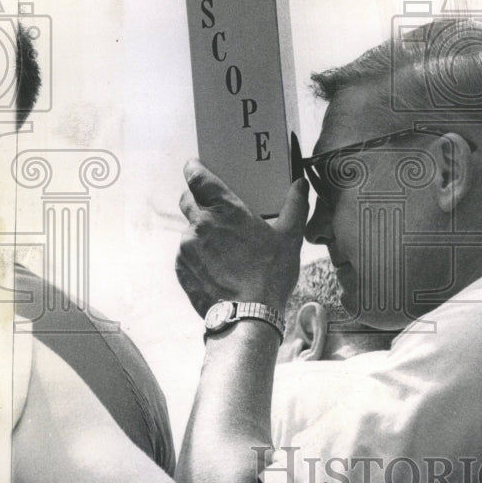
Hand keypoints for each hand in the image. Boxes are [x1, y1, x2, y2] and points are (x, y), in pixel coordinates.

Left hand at [175, 159, 308, 316]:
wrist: (248, 316)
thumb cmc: (270, 274)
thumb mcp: (289, 237)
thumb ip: (295, 205)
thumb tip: (301, 183)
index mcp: (225, 209)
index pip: (196, 177)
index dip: (194, 169)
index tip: (195, 166)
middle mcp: (200, 223)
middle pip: (187, 199)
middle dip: (197, 198)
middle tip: (214, 207)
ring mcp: (187, 247)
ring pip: (188, 229)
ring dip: (201, 231)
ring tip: (223, 247)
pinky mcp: (181, 268)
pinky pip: (186, 253)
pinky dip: (197, 255)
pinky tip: (217, 266)